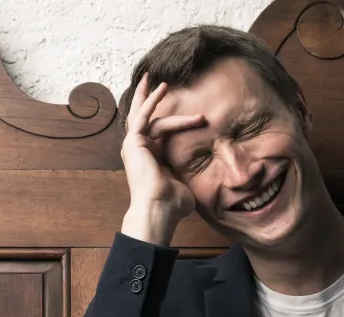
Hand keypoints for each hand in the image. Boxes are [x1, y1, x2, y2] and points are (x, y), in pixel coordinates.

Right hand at [120, 74, 205, 244]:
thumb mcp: (185, 183)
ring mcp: (134, 145)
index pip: (157, 132)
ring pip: (146, 116)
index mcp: (149, 158)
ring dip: (155, 98)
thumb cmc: (173, 204)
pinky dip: (152, 101)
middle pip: (141, 118)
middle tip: (150, 80)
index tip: (180, 110)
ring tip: (165, 83)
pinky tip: (162, 88)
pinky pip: (143, 116)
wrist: (160, 209)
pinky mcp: (134, 142)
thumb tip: (209, 176)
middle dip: (145, 99)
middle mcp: (139, 150)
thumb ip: (190, 173)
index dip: (169, 120)